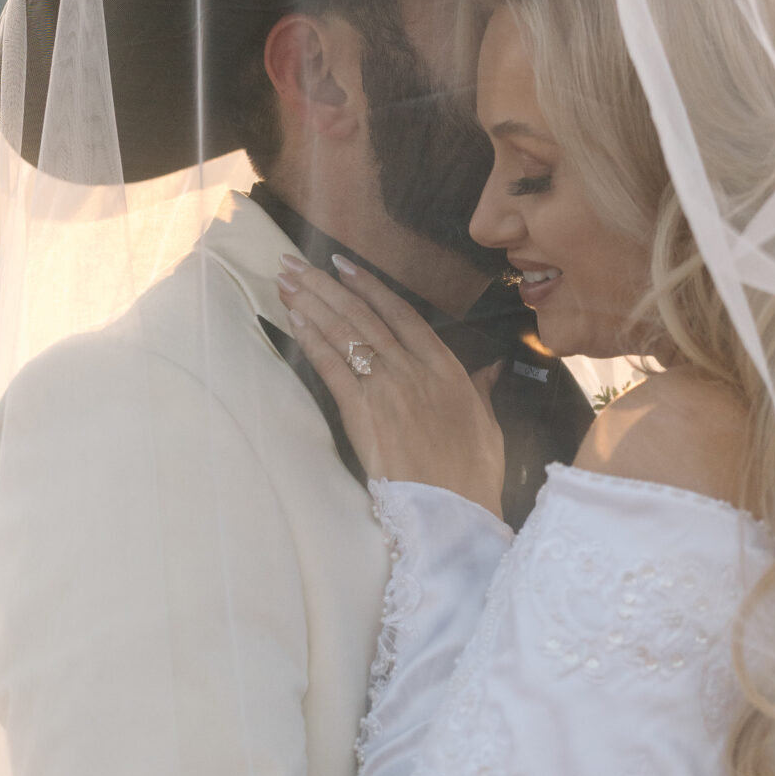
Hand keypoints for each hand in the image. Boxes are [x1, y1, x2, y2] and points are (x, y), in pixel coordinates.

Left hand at [277, 254, 505, 517]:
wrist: (454, 512)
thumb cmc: (473, 476)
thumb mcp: (487, 426)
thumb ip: (480, 391)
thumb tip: (488, 370)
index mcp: (446, 369)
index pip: (402, 314)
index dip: (369, 286)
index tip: (343, 264)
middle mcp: (414, 370)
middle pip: (363, 316)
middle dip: (326, 285)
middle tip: (295, 262)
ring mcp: (387, 389)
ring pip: (345, 334)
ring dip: (312, 303)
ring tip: (286, 279)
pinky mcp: (363, 414)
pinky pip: (333, 368)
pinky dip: (313, 341)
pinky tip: (295, 319)